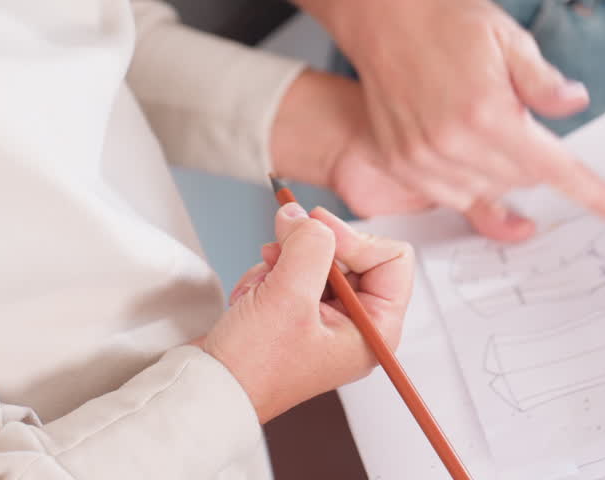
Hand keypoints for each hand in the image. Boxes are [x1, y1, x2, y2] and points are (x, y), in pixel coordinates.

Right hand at [199, 203, 413, 422]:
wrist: (212, 388)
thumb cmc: (255, 366)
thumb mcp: (289, 295)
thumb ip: (308, 244)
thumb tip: (304, 216)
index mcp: (376, 329)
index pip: (391, 258)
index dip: (354, 239)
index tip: (316, 231)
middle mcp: (358, 324)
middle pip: (352, 253)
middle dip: (308, 252)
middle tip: (278, 257)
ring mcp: (328, 318)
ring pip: (316, 257)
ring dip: (282, 263)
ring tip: (261, 288)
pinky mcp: (300, 312)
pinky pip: (293, 270)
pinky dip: (269, 274)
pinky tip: (252, 296)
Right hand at [334, 0, 604, 234]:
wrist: (382, 14)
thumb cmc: (446, 19)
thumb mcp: (508, 37)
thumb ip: (544, 81)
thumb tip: (577, 103)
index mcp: (488, 112)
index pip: (553, 167)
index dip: (590, 193)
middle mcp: (453, 142)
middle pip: (522, 180)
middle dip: (536, 159)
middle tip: (521, 119)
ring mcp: (422, 157)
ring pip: (486, 192)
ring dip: (501, 170)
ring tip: (486, 124)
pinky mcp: (401, 161)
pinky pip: (449, 194)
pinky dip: (468, 179)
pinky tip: (465, 144)